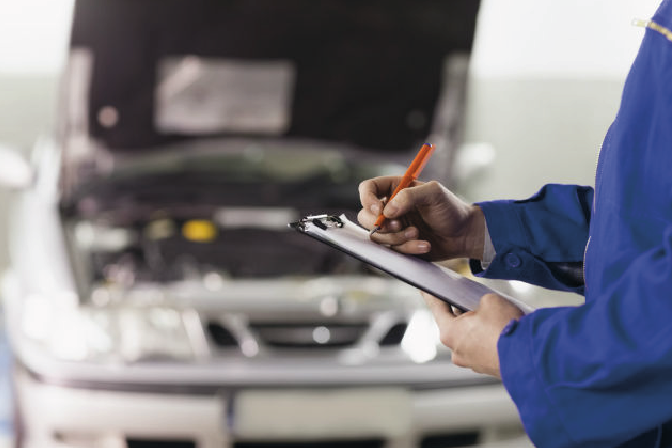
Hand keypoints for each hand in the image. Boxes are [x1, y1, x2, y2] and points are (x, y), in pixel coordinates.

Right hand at [358, 176, 484, 260]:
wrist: (463, 235)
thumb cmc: (451, 209)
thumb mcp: (435, 194)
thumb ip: (410, 196)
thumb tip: (388, 210)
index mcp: (395, 189)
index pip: (368, 189)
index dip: (367, 199)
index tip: (379, 210)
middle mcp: (390, 208)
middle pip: (365, 216)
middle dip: (381, 225)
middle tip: (399, 225)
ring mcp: (392, 228)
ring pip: (377, 237)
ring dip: (397, 238)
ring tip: (417, 234)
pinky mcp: (398, 245)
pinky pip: (392, 251)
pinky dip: (408, 249)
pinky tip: (424, 244)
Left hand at [422, 292, 523, 377]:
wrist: (530, 357)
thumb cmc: (506, 328)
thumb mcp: (490, 300)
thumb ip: (479, 301)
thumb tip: (482, 308)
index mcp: (449, 332)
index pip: (437, 308)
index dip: (431, 295)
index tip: (424, 289)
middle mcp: (456, 350)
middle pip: (453, 324)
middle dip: (460, 311)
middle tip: (467, 299)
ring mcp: (470, 362)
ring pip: (468, 337)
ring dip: (476, 326)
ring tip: (490, 315)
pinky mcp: (485, 367)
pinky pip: (481, 347)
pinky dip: (486, 338)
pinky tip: (498, 329)